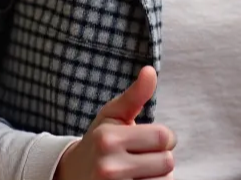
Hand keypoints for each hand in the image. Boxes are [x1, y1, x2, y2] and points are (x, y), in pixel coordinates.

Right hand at [55, 66, 175, 179]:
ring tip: (138, 172)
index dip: (164, 138)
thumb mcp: (112, 115)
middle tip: (141, 158)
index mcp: (108, 139)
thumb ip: (135, 95)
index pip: (164, 137)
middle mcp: (108, 167)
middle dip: (159, 159)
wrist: (73, 174)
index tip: (149, 141)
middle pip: (167, 162)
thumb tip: (151, 71)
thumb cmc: (99, 140)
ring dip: (157, 177)